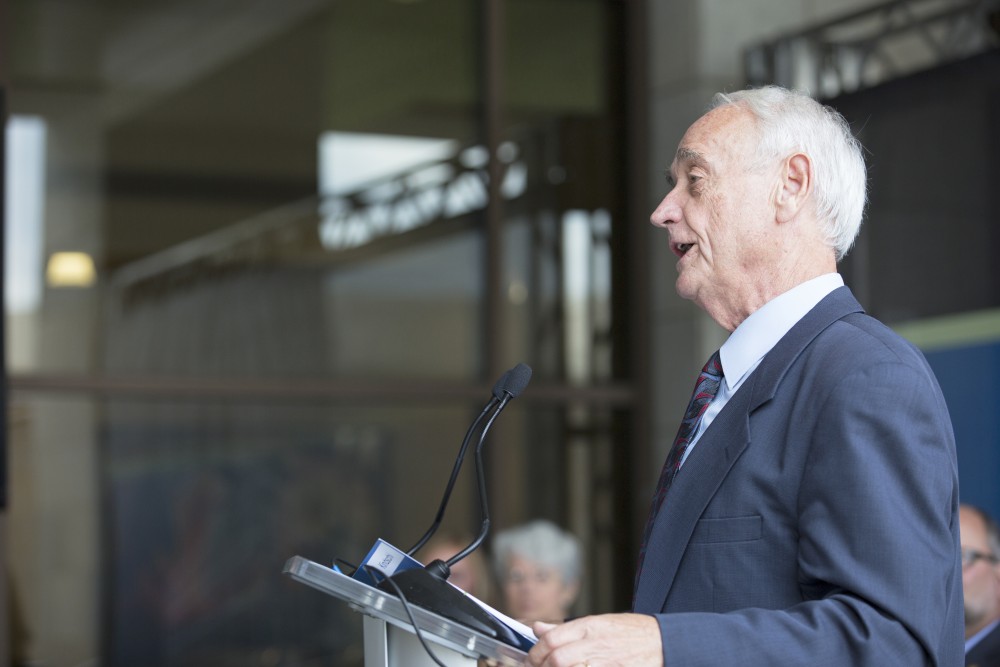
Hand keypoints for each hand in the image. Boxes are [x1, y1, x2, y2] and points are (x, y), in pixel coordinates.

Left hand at [525, 613, 662, 666]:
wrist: (663, 643)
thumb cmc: (633, 632)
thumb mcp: (599, 622)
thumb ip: (566, 628)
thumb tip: (538, 627)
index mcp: (590, 626)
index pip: (552, 638)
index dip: (535, 651)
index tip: (530, 659)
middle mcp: (595, 643)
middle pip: (556, 658)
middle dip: (540, 666)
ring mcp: (604, 661)